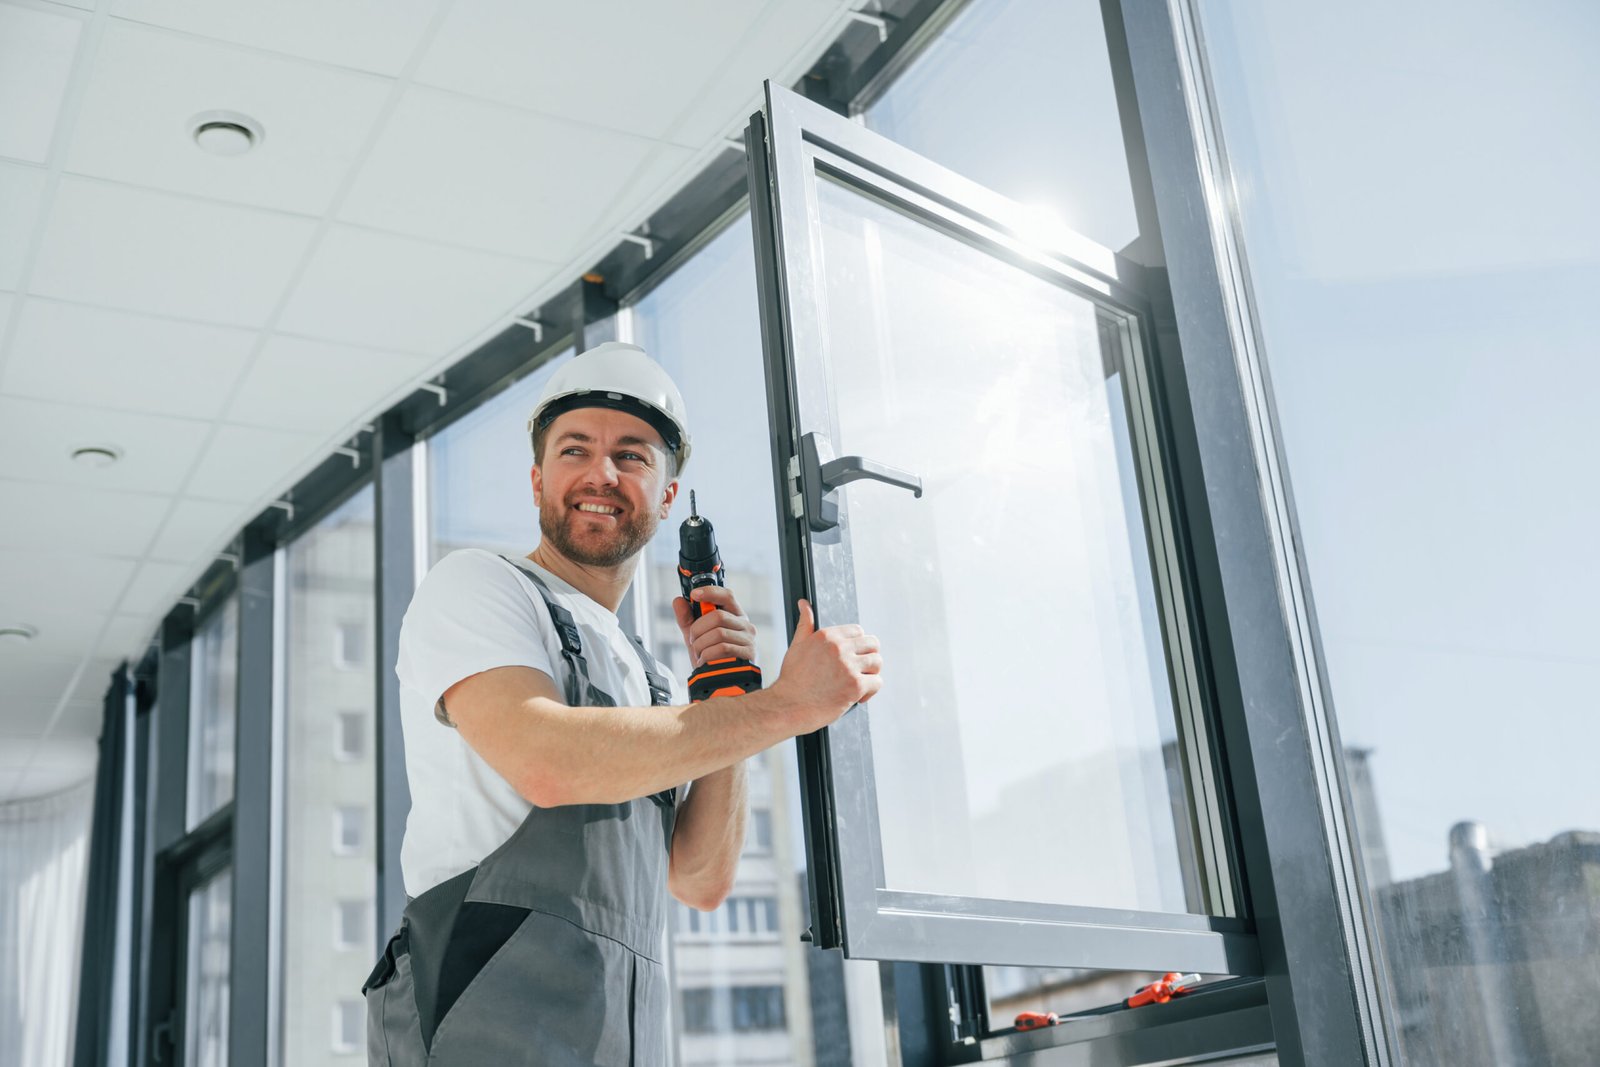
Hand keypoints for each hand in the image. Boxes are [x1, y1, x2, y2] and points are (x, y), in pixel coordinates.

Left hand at [672, 585, 758, 667]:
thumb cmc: (712, 656)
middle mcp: (745, 624)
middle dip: (698, 629)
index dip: (710, 592)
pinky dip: (708, 655)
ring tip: (699, 654)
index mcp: (734, 615)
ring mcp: (749, 639)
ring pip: (719, 633)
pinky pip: (723, 648)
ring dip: (701, 645)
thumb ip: (687, 618)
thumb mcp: (697, 635)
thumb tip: (679, 600)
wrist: (721, 683)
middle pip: (718, 616)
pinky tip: (705, 661)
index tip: (694, 595)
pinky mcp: (749, 654)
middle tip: (693, 640)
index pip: (727, 595)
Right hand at [770, 599, 881, 732]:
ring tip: (859, 682)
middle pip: (873, 644)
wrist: (788, 706)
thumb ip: (805, 623)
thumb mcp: (797, 646)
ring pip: (877, 662)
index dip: (857, 645)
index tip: (852, 657)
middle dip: (868, 657)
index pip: (858, 631)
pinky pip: (877, 682)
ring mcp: (849, 667)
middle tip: (859, 669)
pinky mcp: (855, 686)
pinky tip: (859, 696)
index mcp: (827, 636)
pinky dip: (871, 691)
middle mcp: (840, 648)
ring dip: (871, 673)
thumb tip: (804, 604)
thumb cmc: (792, 679)